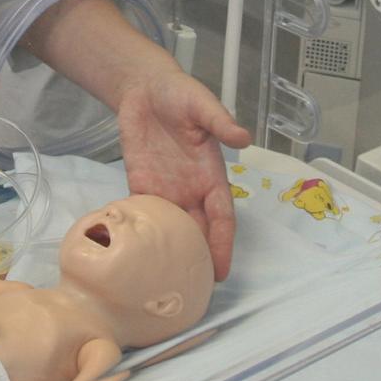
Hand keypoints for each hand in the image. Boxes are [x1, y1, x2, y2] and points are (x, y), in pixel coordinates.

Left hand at [114, 70, 250, 278]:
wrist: (144, 87)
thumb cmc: (180, 94)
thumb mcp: (201, 104)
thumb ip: (219, 121)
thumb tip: (243, 138)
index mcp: (211, 175)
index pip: (222, 218)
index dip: (222, 244)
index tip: (221, 271)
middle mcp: (191, 189)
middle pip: (198, 232)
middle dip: (199, 261)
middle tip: (193, 292)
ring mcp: (165, 190)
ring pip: (172, 230)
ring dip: (172, 255)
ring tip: (167, 285)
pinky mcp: (141, 185)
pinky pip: (144, 216)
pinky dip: (142, 236)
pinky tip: (136, 258)